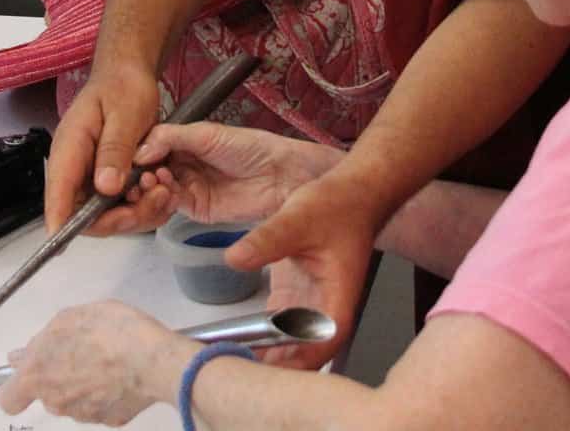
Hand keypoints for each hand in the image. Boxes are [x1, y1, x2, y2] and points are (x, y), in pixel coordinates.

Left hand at [0, 300, 181, 425]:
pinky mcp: (111, 420)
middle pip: (47, 393)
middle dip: (59, 375)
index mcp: (38, 376)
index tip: (31, 369)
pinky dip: (108, 392)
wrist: (153, 359)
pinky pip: (102, 404)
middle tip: (82, 350)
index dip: (16, 384)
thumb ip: (41, 339)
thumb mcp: (69, 318)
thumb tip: (21, 356)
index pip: (8, 398)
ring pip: (75, 399)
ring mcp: (84, 415)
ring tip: (109, 357)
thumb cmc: (108, 330)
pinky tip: (124, 372)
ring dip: (84, 382)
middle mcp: (56, 401)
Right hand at [44, 61, 161, 234]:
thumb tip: (106, 188)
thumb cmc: (123, 87)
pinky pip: (121, 204)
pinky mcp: (109, 178)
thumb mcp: (124, 115)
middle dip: (119, 218)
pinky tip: (161, 189)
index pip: (58, 196)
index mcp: (69, 150)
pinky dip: (142, 203)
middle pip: (84, 214)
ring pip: (106, 213)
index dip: (62, 222)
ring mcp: (92, 175)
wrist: (130, 74)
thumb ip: (115, 150)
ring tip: (164, 191)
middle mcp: (76, 169)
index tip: (69, 243)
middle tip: (153, 202)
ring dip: (136, 212)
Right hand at [128, 121, 341, 225]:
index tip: (124, 155)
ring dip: (146, 187)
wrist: (281, 175)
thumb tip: (140, 149)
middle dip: (137, 173)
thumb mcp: (208, 133)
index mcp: (184, 141)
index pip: (150, 146)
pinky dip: (161, 199)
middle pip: (148, 170)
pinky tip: (159, 190)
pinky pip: (170, 205)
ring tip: (146, 181)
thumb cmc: (249, 146)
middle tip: (133, 173)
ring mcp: (188, 187)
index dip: (136, 152)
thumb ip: (173, 137)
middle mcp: (182, 163)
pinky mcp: (195, 208)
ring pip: (155, 189)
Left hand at [225, 173, 384, 369]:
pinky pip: (273, 330)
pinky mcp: (293, 301)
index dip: (291, 366)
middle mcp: (324, 314)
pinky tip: (227, 344)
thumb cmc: (340, 207)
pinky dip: (254, 339)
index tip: (259, 375)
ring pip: (284, 350)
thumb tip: (236, 257)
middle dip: (268, 371)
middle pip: (299, 358)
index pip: (318, 347)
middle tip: (226, 371)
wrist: (349, 194)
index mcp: (336, 302)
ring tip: (220, 363)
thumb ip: (268, 240)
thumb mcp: (300, 218)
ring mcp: (307, 310)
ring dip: (258, 358)